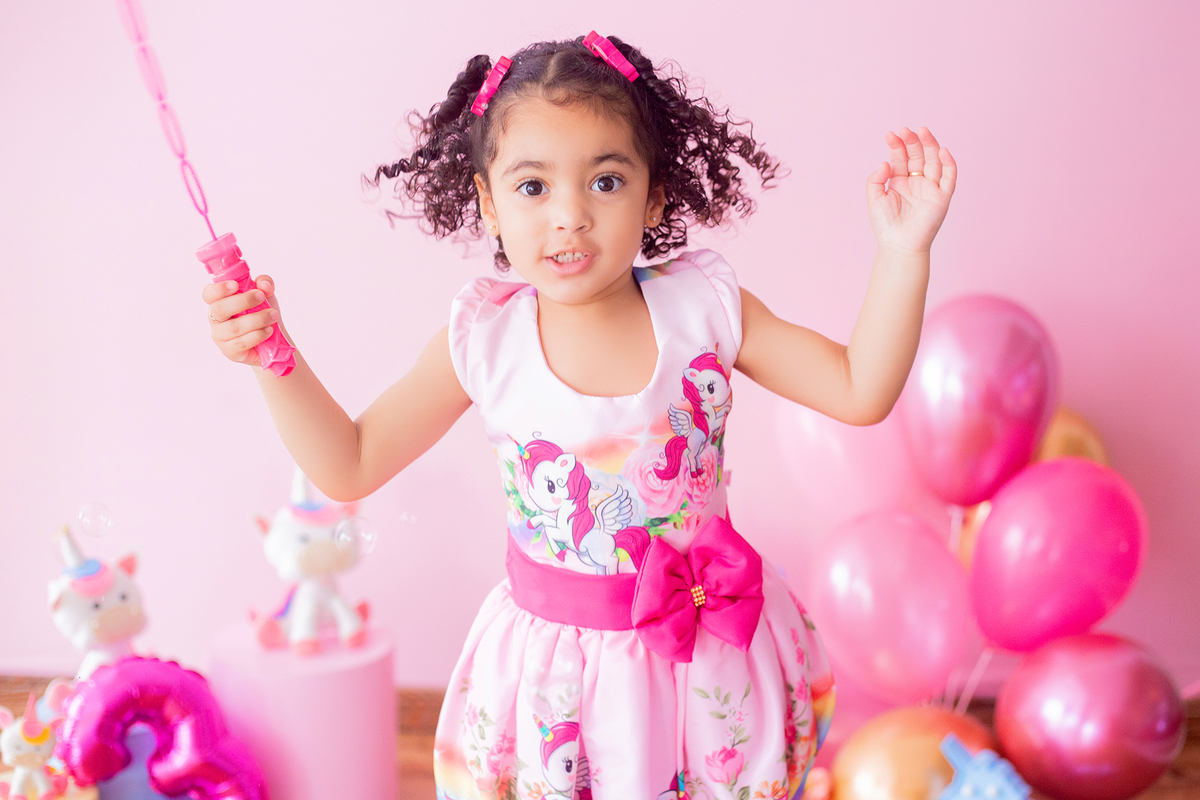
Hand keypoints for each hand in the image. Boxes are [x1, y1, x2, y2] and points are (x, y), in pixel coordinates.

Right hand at [202, 275, 282, 366]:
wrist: (272, 340)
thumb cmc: (262, 313)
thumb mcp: (266, 295)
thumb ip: (265, 284)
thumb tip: (263, 284)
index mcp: (219, 302)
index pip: (209, 294)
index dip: (219, 289)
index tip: (235, 285)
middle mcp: (216, 319)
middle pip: (219, 309)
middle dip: (243, 301)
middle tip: (261, 297)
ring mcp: (221, 337)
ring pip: (234, 327)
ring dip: (256, 319)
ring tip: (272, 315)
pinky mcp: (230, 351)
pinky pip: (241, 343)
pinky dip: (258, 335)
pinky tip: (268, 330)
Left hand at [866, 126, 956, 254]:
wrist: (899, 246)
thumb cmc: (885, 225)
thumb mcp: (874, 199)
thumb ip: (876, 179)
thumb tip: (885, 162)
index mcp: (900, 181)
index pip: (901, 157)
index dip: (897, 145)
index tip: (891, 134)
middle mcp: (916, 182)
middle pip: (918, 155)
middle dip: (912, 141)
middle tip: (905, 130)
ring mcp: (930, 188)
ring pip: (934, 161)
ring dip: (930, 145)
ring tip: (922, 131)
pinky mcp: (942, 197)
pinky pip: (949, 177)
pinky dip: (948, 163)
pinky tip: (942, 151)